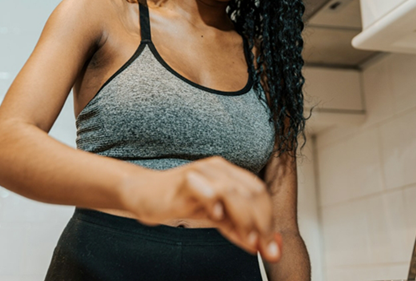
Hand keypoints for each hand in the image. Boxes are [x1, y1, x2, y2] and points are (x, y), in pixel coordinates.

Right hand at [118, 156, 282, 261]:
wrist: (144, 193)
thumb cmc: (180, 201)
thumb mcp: (214, 217)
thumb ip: (237, 228)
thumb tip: (261, 246)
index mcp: (229, 173)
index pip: (259, 191)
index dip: (269, 218)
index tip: (272, 245)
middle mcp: (218, 168)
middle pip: (251, 191)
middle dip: (262, 222)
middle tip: (264, 246)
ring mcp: (202, 172)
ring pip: (233, 191)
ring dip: (244, 218)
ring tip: (249, 239)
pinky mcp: (185, 180)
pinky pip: (206, 190)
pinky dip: (215, 204)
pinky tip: (218, 217)